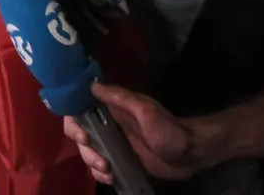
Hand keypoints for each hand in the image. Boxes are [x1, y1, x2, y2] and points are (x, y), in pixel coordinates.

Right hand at [64, 83, 200, 182]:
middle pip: (79, 133)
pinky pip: (98, 166)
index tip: (84, 136)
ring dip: (92, 162)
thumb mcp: (146, 111)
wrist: (189, 154)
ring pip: (87, 151)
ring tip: (108, 171)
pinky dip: (99, 174)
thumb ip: (121, 98)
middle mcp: (107, 123)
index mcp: (111, 108)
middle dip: (85, 149)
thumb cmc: (169, 129)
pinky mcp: (118, 159)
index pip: (80, 108)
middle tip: (101, 161)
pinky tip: (110, 178)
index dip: (74, 122)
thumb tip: (93, 85)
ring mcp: (112, 142)